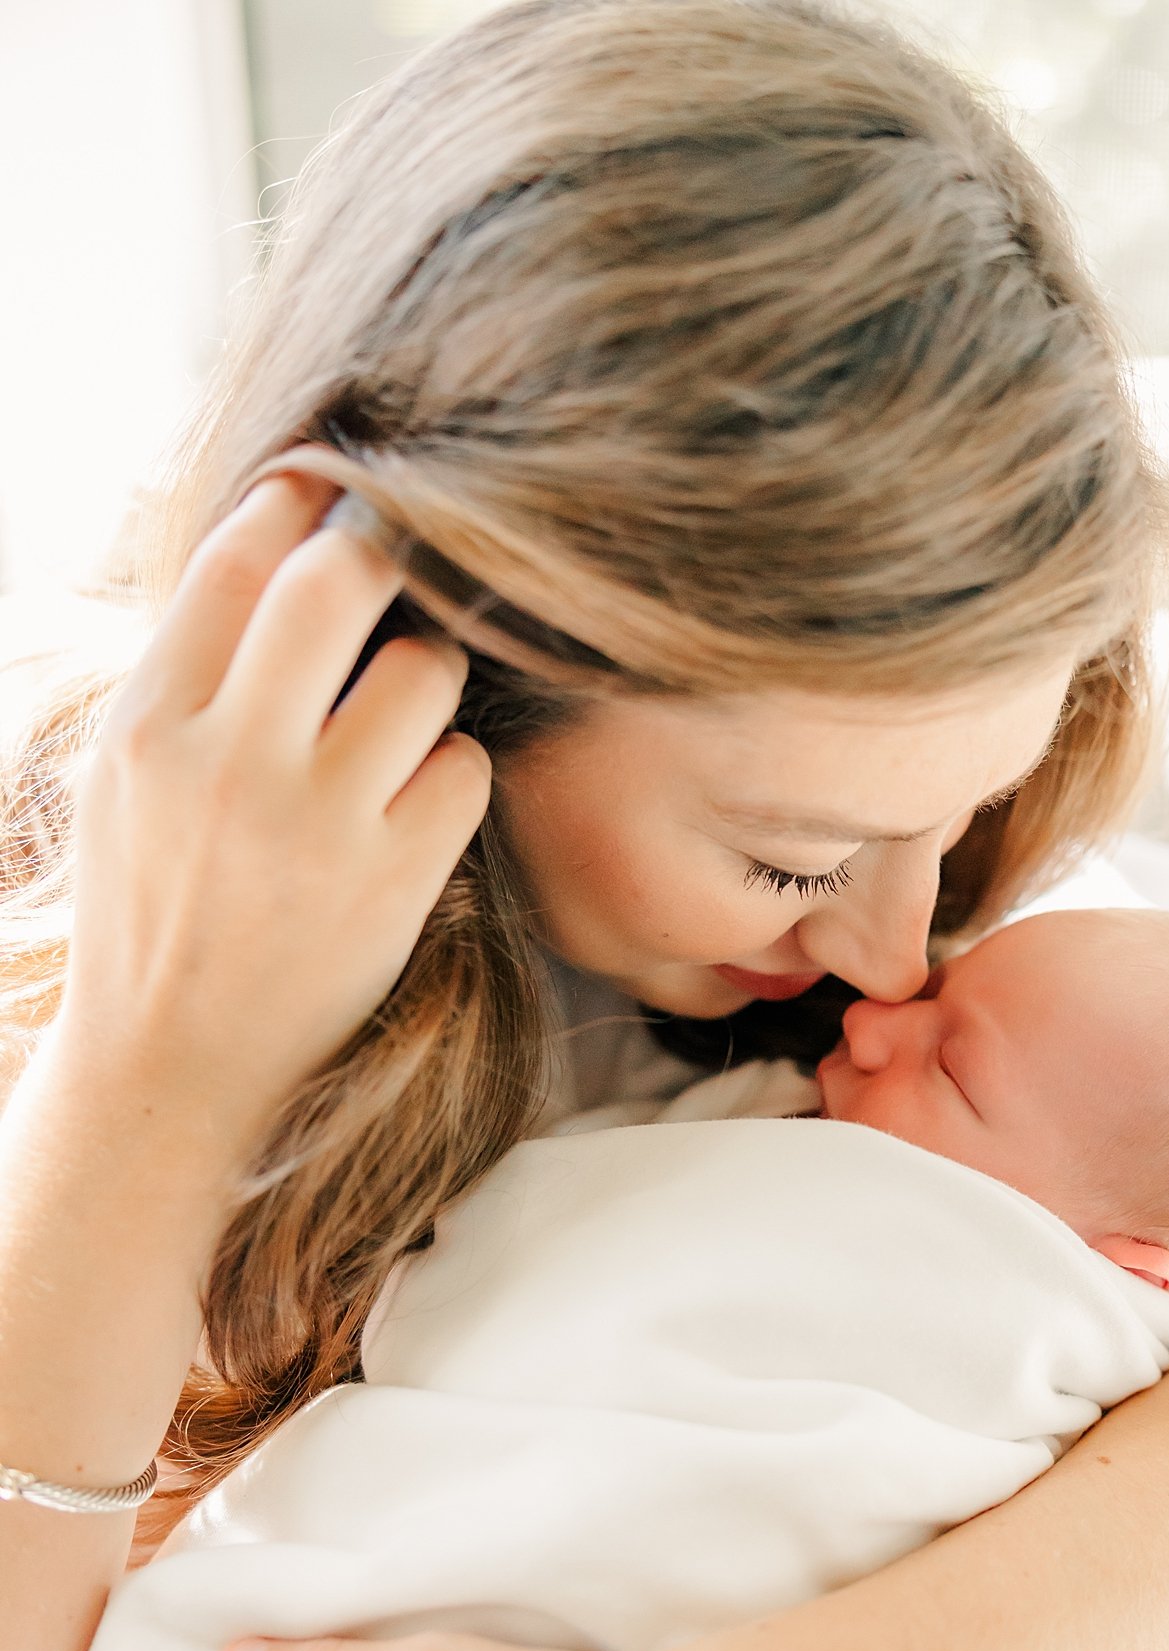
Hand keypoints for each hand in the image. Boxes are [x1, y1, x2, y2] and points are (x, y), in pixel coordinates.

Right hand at [56, 472, 489, 1161]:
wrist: (171, 1066)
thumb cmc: (155, 906)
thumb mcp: (128, 780)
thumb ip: (188, 674)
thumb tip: (271, 549)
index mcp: (151, 726)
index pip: (236, 564)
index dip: (295, 503)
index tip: (328, 490)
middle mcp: (232, 766)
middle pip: (336, 586)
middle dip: (382, 556)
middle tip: (399, 566)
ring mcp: (318, 828)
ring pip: (423, 673)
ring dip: (429, 672)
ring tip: (403, 709)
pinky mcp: (393, 887)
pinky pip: (464, 771)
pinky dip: (452, 771)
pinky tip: (417, 798)